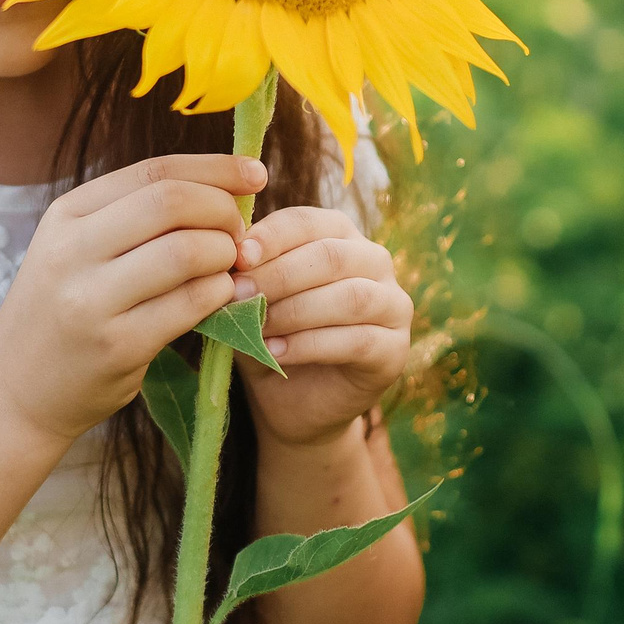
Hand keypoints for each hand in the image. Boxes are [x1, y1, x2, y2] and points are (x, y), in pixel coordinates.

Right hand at [0, 152, 267, 445]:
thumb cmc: (60, 314)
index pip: (153, 172)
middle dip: (223, 211)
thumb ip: (134, 219)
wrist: (17, 392)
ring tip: (229, 268)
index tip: (255, 174)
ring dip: (224, 255)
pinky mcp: (118, 346)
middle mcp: (72, 250)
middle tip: (239, 233)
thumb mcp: (76, 251)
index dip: (215, 168)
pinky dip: (220, 295)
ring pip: (186, 252)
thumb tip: (224, 189)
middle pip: (172, 202)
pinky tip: (220, 297)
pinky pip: (190, 305)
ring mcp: (92, 300)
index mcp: (66, 215)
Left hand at [232, 206, 412, 448]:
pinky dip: (310, 345)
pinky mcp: (395, 349)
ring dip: (296, 311)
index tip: (237, 256)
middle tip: (238, 295)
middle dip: (279, 275)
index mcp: (339, 236)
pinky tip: (276, 353)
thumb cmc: (271, 336)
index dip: (272, 236)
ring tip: (257, 327)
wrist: (293, 402)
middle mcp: (374, 262)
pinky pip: (357, 340)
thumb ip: (248, 278)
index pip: (308, 222)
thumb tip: (228, 260)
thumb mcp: (252, 303)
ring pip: (350, 297)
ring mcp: (393, 305)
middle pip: (331, 256)